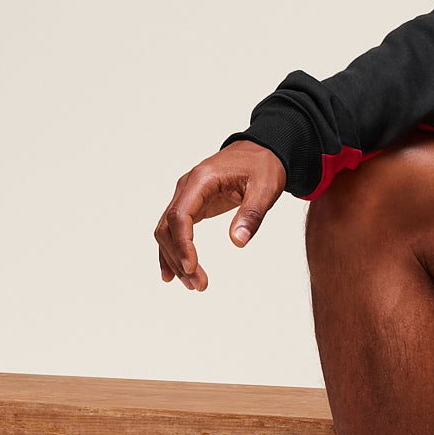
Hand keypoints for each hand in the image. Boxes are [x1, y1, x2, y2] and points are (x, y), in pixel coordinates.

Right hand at [155, 141, 286, 290]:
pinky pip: (175, 229)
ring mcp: (187, 196)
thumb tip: (238, 242)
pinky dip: (173, 250)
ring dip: (175, 259)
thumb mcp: (266, 188)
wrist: (263, 149)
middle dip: (179, 258)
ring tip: (192, 285)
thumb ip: (252, 213)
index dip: (182, 244)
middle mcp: (187, 187)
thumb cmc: (264, 166)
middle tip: (198, 285)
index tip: (192, 268)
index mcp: (201, 180)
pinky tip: (174, 273)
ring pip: (167, 231)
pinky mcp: (192, 204)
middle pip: (168, 227)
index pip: (179, 216)